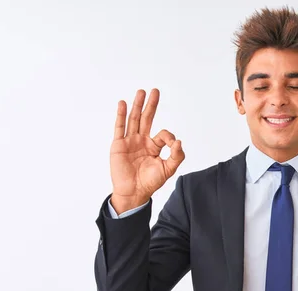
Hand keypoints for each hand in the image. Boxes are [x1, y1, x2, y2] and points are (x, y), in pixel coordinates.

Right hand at [110, 89, 184, 212]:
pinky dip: (121, 115)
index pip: (163, 133)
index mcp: (154, 146)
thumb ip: (176, 156)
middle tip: (155, 91)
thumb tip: (179, 141)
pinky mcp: (118, 145)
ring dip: (137, 105)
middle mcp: (142, 141)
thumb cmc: (150, 183)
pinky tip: (123, 104)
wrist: (134, 193)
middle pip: (147, 118)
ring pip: (134, 120)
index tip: (172, 144)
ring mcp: (129, 142)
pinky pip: (120, 127)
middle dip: (151, 105)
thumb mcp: (168, 169)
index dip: (169, 137)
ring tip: (141, 92)